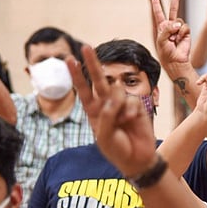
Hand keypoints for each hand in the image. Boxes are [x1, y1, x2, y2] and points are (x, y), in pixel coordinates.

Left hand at [69, 45, 157, 176]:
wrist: (137, 160)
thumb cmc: (117, 150)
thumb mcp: (104, 136)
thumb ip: (107, 114)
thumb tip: (116, 92)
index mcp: (94, 112)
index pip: (83, 91)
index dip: (77, 76)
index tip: (69, 60)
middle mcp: (106, 105)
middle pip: (99, 80)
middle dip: (93, 63)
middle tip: (86, 47)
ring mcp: (122, 104)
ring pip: (117, 91)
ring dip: (118, 105)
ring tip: (122, 122)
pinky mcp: (136, 106)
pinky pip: (131, 101)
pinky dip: (130, 111)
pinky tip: (132, 121)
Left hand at [152, 0, 192, 70]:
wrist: (175, 61)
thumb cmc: (165, 52)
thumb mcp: (161, 39)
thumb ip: (167, 29)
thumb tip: (178, 24)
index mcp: (162, 27)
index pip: (158, 13)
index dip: (156, 5)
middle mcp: (170, 26)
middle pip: (173, 9)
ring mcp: (179, 29)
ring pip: (179, 20)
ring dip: (176, 30)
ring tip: (174, 39)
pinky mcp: (186, 32)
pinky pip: (185, 27)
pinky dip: (182, 33)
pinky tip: (179, 40)